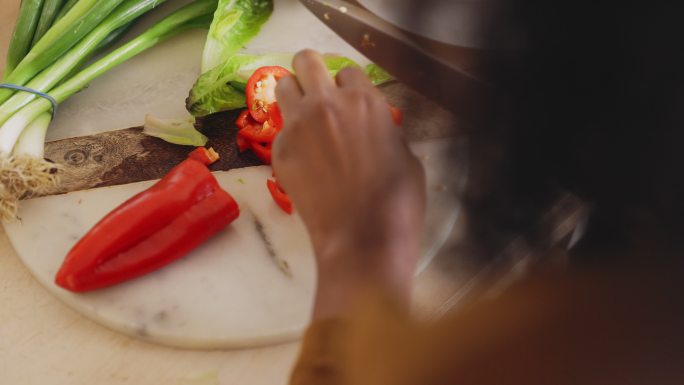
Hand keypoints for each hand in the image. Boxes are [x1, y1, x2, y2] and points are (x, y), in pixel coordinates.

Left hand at [273, 50, 425, 317]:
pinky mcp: (280, 151)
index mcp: (364, 101)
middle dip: (311, 71)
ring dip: (293, 95)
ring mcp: (298, 126)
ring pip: (283, 85)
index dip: (349, 85)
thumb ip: (384, 129)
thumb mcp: (405, 156)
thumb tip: (373, 127)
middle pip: (306, 61)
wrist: (363, 240)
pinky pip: (280, 128)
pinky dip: (290, 135)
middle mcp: (327, 103)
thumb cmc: (397, 202)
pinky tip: (305, 159)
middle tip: (317, 92)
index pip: (348, 70)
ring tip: (304, 117)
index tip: (349, 100)